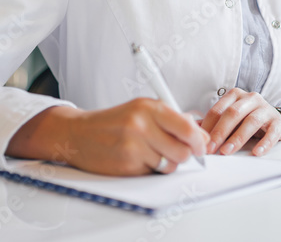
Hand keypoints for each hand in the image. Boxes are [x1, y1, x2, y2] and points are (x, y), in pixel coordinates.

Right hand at [6, 98, 208, 175]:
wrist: (79, 133)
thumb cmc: (115, 121)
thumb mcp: (142, 109)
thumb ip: (172, 119)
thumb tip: (201, 134)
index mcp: (149, 107)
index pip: (187, 127)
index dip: (199, 141)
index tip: (201, 147)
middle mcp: (141, 125)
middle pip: (183, 151)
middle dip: (184, 155)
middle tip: (176, 151)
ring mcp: (132, 147)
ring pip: (170, 165)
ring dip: (166, 163)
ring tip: (152, 153)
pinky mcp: (126, 165)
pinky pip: (152, 173)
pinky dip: (150, 170)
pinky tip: (137, 159)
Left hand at [199, 88, 280, 156]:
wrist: (276, 120)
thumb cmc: (249, 118)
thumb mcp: (231, 117)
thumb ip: (214, 122)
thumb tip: (193, 130)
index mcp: (235, 95)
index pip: (218, 110)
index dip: (208, 126)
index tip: (200, 142)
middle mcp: (251, 98)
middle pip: (233, 114)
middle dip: (219, 132)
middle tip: (210, 148)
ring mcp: (266, 109)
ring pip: (251, 122)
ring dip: (237, 138)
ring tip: (227, 151)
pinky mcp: (278, 122)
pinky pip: (272, 132)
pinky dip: (264, 143)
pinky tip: (256, 152)